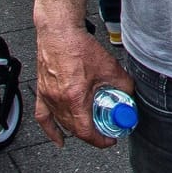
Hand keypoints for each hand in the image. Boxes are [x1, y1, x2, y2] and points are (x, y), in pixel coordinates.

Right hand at [33, 22, 133, 148]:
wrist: (59, 32)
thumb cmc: (78, 46)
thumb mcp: (109, 67)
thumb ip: (123, 84)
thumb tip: (129, 94)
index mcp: (74, 97)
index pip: (85, 131)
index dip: (99, 140)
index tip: (109, 140)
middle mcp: (58, 100)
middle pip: (74, 129)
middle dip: (91, 134)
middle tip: (104, 132)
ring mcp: (48, 97)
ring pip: (61, 123)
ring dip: (75, 129)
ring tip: (89, 128)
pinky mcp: (41, 91)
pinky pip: (43, 117)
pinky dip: (50, 130)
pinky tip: (57, 138)